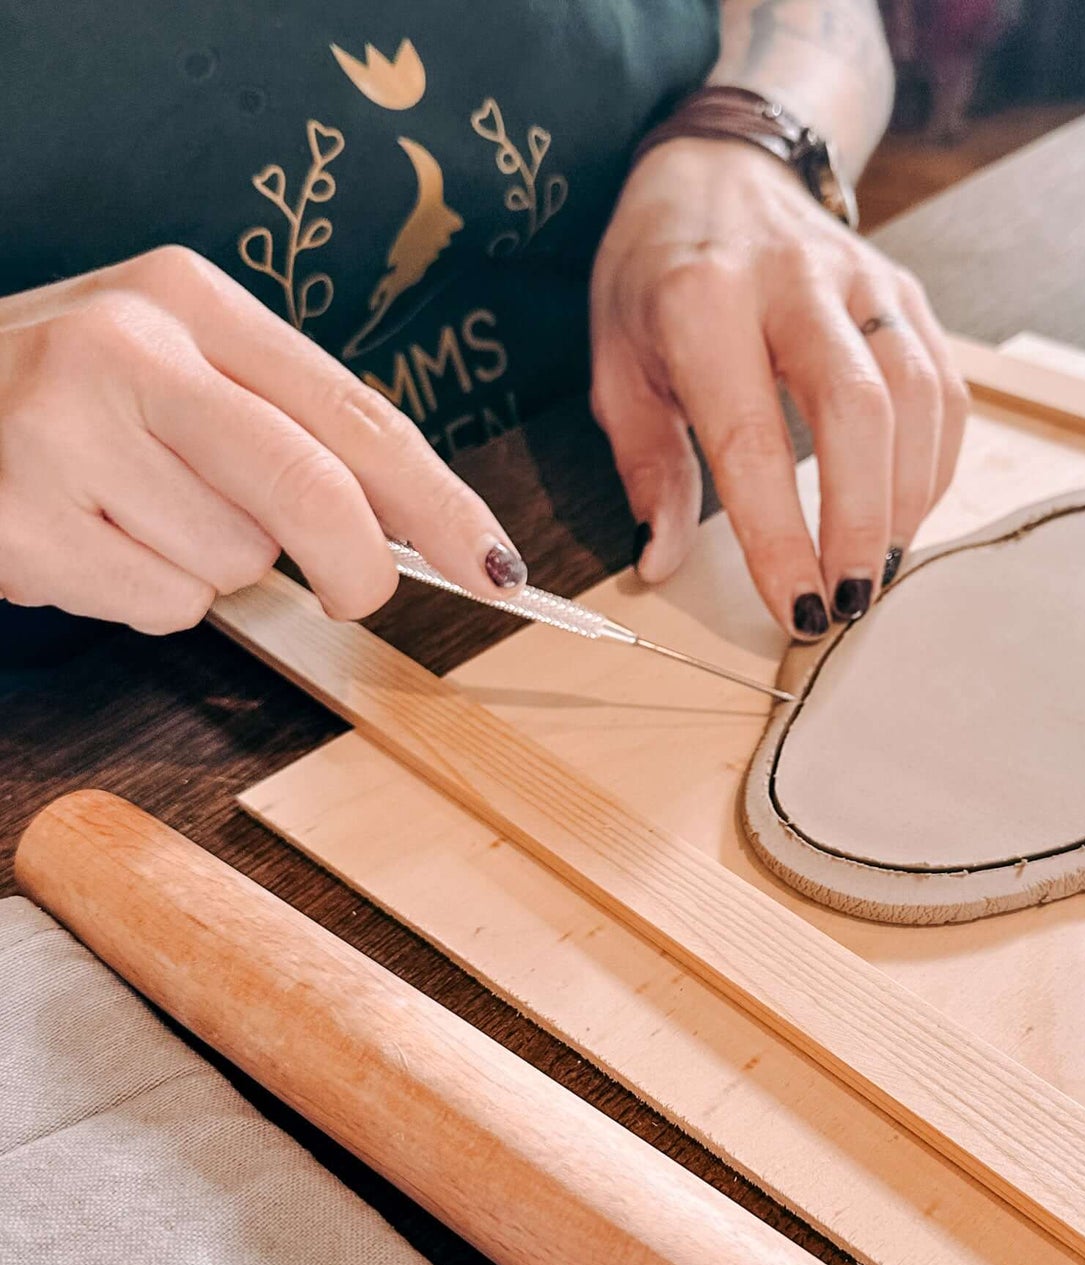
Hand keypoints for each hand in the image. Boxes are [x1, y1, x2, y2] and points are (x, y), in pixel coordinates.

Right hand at [0, 246, 525, 634]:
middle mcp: (125, 348)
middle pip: (312, 492)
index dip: (442, 504)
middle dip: (357, 566)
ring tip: (136, 512)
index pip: (356, 416)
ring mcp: (58, 431)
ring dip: (213, 567)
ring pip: (233, 561)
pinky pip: (161, 605)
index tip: (497, 567)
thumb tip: (415, 531)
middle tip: (357, 594)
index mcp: (189, 300)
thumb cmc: (73, 398)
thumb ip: (290, 430)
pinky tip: (89, 540)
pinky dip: (148, 596)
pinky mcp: (17, 521)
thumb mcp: (180, 372)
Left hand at [589, 137, 966, 635]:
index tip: (795, 610)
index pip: (751, 440)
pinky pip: (944, 385)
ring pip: (917, 397)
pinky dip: (934, 462)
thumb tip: (658, 562)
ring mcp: (863, 280)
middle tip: (851, 602)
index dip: (780, 537)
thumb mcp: (616, 364)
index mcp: (703, 302)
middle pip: (859, 412)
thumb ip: (647, 466)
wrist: (720, 166)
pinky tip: (905, 511)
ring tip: (877, 567)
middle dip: (862, 522)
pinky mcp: (906, 292)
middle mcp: (793, 281)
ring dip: (908, 498)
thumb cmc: (655, 277)